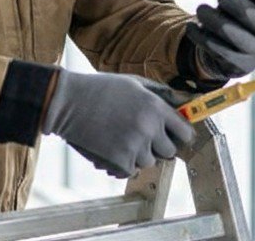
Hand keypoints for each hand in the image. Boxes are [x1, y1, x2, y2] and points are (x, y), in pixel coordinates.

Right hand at [40, 70, 194, 178]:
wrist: (68, 102)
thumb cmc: (100, 89)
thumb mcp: (133, 84)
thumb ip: (158, 95)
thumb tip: (179, 104)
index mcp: (156, 107)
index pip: (185, 132)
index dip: (180, 135)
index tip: (173, 136)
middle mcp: (149, 128)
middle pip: (169, 151)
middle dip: (158, 146)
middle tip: (143, 138)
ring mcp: (135, 146)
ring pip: (149, 162)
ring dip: (139, 154)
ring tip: (122, 139)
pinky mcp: (120, 160)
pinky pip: (132, 170)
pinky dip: (123, 163)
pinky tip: (112, 147)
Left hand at [187, 0, 254, 79]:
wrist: (241, 52)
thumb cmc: (243, 19)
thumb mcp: (250, 5)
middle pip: (252, 15)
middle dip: (235, 2)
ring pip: (230, 32)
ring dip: (212, 18)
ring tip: (201, 9)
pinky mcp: (239, 65)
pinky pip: (216, 48)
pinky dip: (200, 36)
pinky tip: (191, 27)